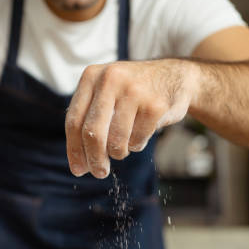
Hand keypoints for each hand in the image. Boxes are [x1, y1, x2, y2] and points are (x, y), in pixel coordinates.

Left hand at [65, 59, 199, 177]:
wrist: (174, 77)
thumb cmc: (133, 93)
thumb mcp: (105, 94)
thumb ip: (89, 122)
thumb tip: (79, 167)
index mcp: (91, 76)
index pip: (74, 121)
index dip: (74, 150)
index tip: (78, 170)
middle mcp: (111, 79)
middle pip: (92, 132)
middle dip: (94, 159)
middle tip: (99, 172)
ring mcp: (134, 91)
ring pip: (116, 141)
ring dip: (118, 152)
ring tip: (124, 146)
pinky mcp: (155, 105)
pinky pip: (137, 141)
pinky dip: (136, 145)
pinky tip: (141, 133)